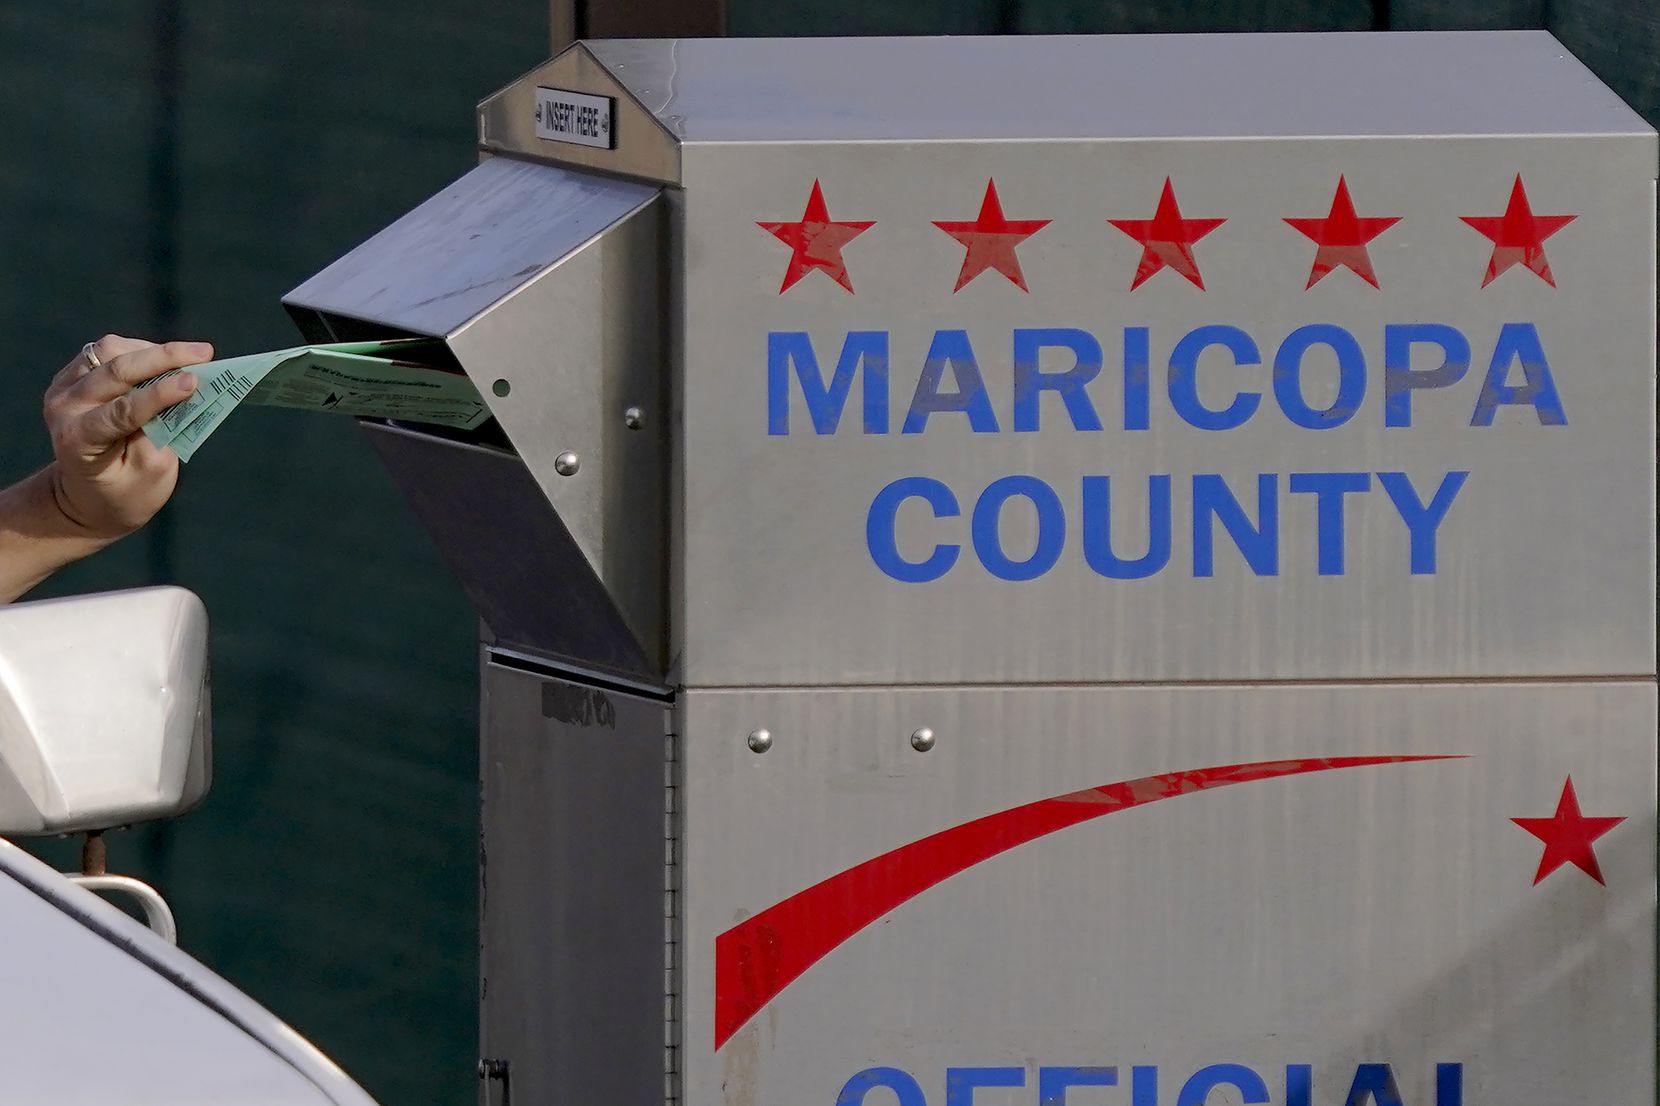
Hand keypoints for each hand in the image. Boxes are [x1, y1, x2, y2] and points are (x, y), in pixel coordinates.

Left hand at [40, 334, 211, 537]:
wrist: (86, 493)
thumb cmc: (124, 492)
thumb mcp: (152, 474)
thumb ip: (165, 432)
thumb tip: (184, 390)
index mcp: (79, 440)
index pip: (121, 410)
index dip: (160, 394)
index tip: (195, 382)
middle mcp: (64, 408)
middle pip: (114, 370)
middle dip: (163, 358)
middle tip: (205, 352)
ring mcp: (63, 388)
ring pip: (109, 351)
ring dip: (150, 351)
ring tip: (184, 359)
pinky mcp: (71, 376)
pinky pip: (106, 351)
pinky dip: (138, 351)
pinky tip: (161, 362)